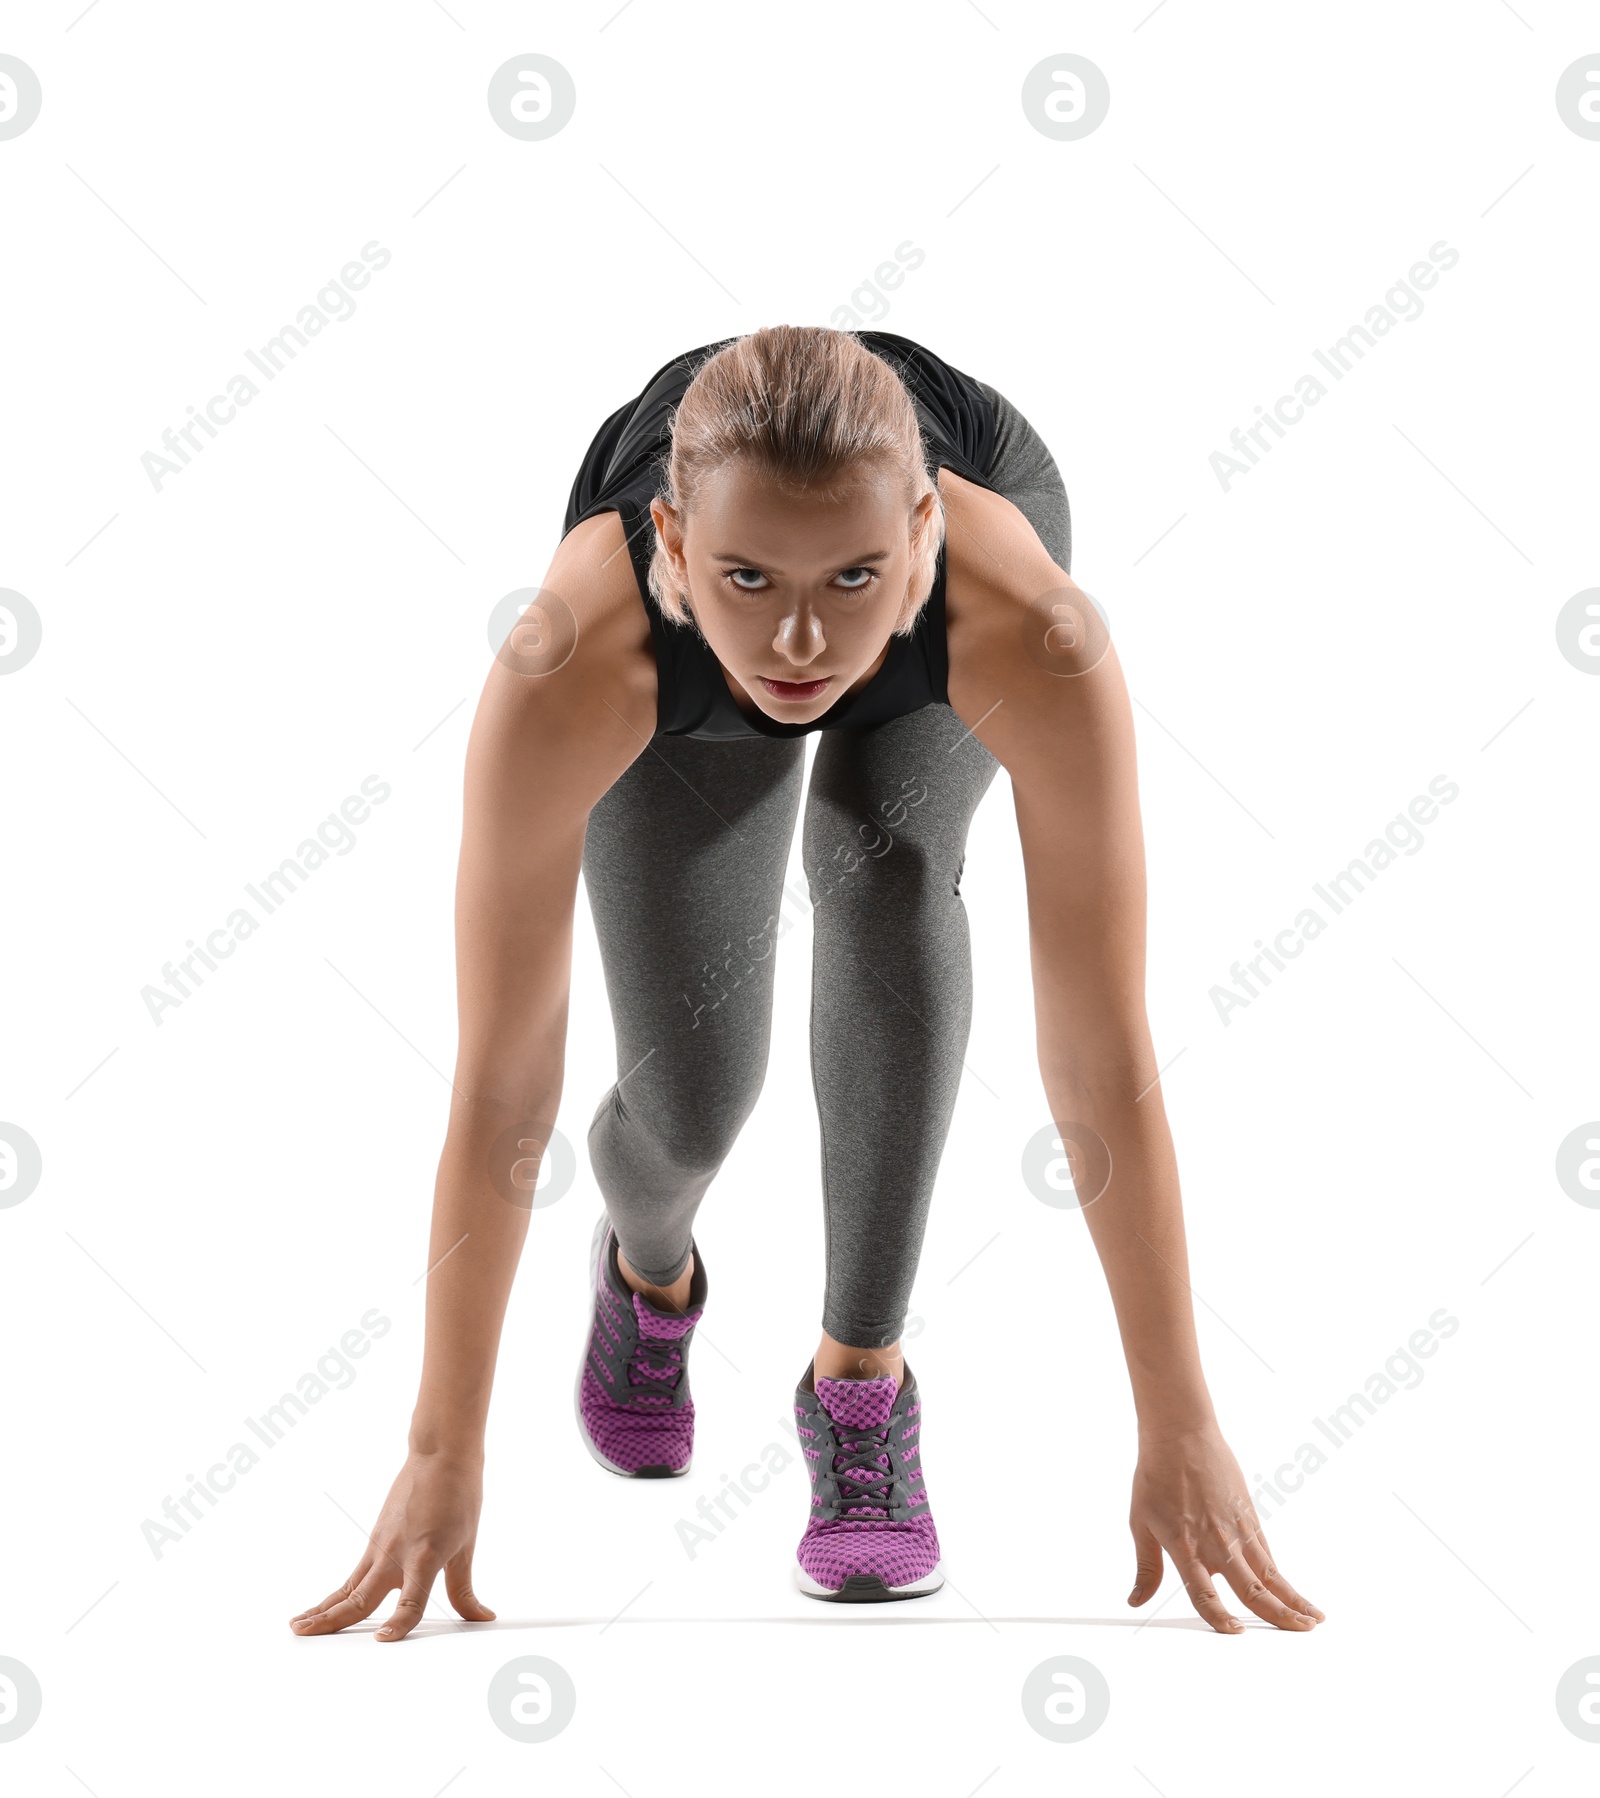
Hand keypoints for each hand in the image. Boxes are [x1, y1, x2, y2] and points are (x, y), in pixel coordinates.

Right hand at [289, 1449, 495, 1642]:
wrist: (440, 1454)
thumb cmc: (458, 1495)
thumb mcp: (467, 1546)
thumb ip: (463, 1590)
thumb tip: (481, 1617)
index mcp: (425, 1556)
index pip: (411, 1601)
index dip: (399, 1624)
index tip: (383, 1639)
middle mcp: (396, 1554)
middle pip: (361, 1597)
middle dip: (332, 1620)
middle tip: (305, 1636)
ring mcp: (380, 1547)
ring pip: (348, 1587)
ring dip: (323, 1609)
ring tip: (297, 1626)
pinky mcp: (374, 1541)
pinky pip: (353, 1575)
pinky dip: (336, 1594)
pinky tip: (321, 1607)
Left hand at [1127, 1423, 1323, 1633]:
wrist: (1180, 1433)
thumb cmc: (1155, 1476)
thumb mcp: (1139, 1522)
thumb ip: (1146, 1568)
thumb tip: (1135, 1602)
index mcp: (1185, 1547)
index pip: (1204, 1593)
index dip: (1219, 1617)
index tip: (1236, 1633)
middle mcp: (1216, 1543)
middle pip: (1251, 1588)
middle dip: (1278, 1615)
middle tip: (1302, 1633)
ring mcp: (1237, 1529)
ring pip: (1270, 1572)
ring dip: (1292, 1598)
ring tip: (1314, 1619)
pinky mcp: (1249, 1516)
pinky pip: (1267, 1552)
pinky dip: (1281, 1574)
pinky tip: (1291, 1590)